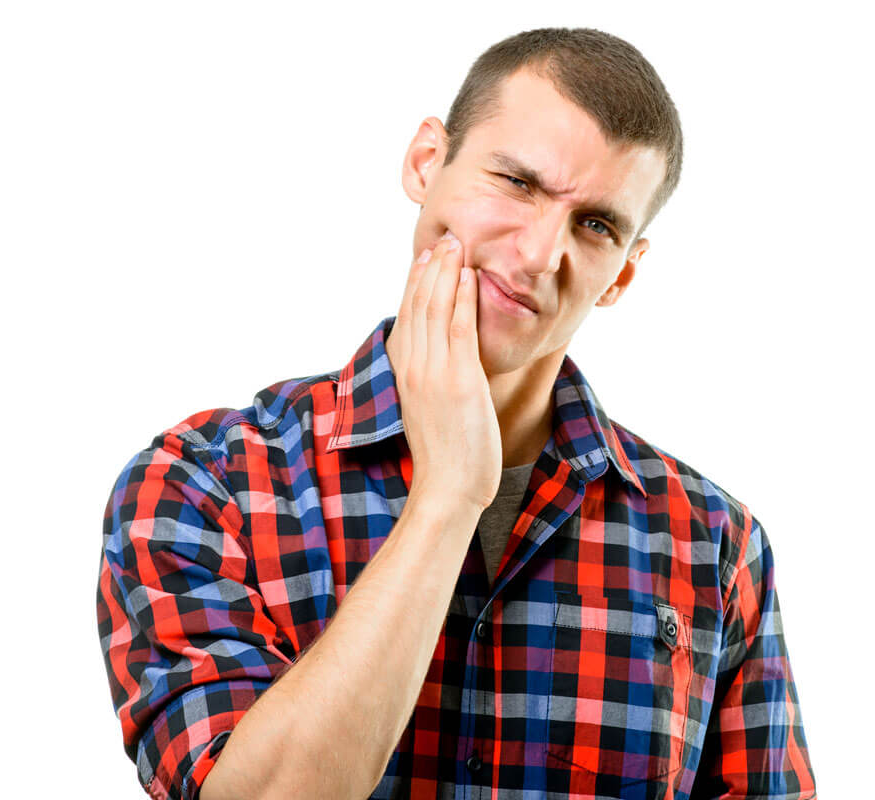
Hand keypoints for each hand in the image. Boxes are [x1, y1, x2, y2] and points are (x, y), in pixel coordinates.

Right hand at [386, 231, 501, 512]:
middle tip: (442, 238)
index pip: (407, 317)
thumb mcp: (430, 411)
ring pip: (435, 309)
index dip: (415, 284)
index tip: (424, 258)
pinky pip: (458, 329)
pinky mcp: (458, 380)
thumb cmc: (446, 456)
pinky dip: (462, 298)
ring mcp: (434, 372)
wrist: (447, 488)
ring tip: (455, 244)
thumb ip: (432, 382)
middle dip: (430, 268)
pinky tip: (469, 276)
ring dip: (445, 272)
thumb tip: (443, 366)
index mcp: (405, 374)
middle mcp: (414, 367)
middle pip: (417, 305)